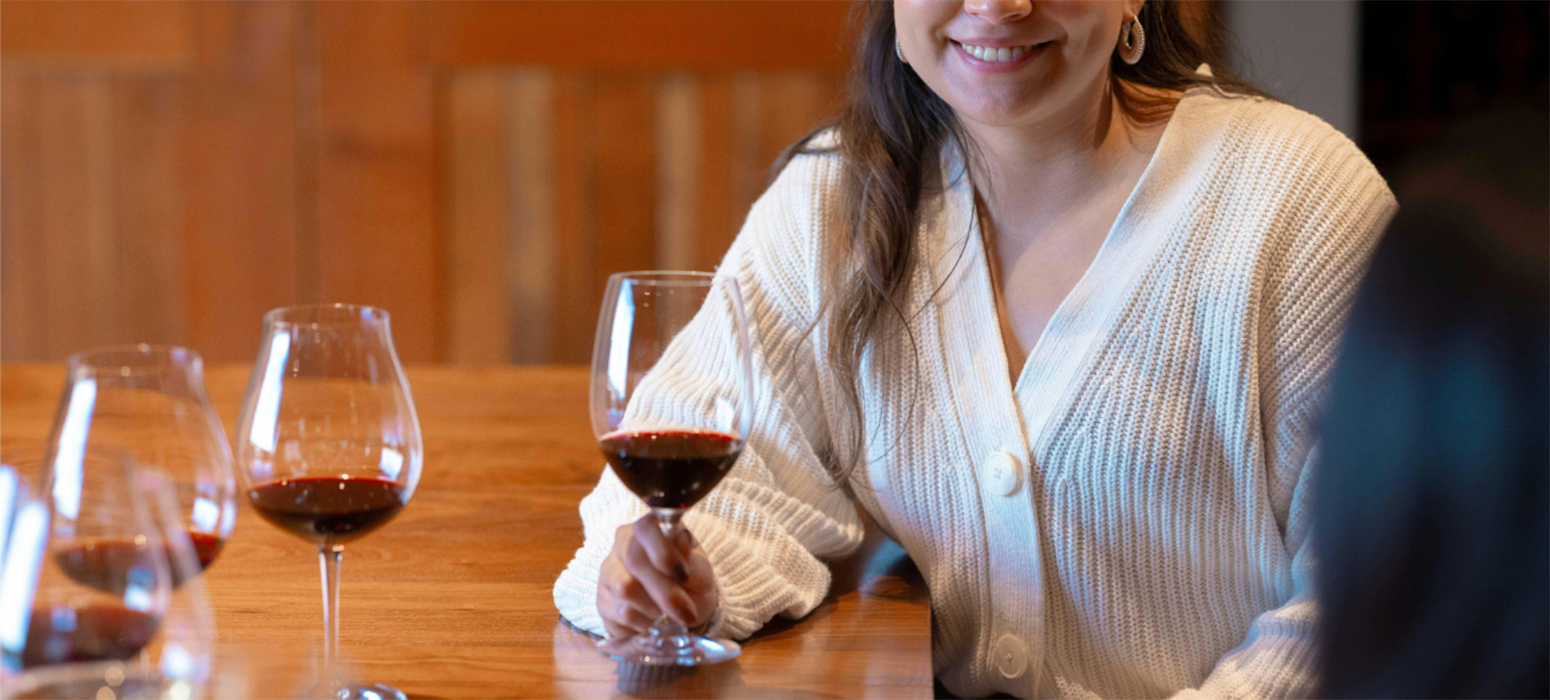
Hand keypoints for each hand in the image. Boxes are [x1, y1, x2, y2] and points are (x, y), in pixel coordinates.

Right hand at [597, 515, 717, 638]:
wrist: (678, 608)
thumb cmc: (690, 582)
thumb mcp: (699, 570)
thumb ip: (691, 559)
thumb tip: (682, 538)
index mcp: (648, 530)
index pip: (646, 528)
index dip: (663, 552)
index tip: (684, 575)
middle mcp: (622, 546)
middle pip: (635, 563)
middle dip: (665, 592)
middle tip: (687, 611)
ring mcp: (608, 573)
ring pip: (625, 589)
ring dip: (654, 608)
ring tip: (669, 614)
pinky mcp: (602, 601)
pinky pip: (620, 614)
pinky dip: (644, 623)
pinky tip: (654, 621)